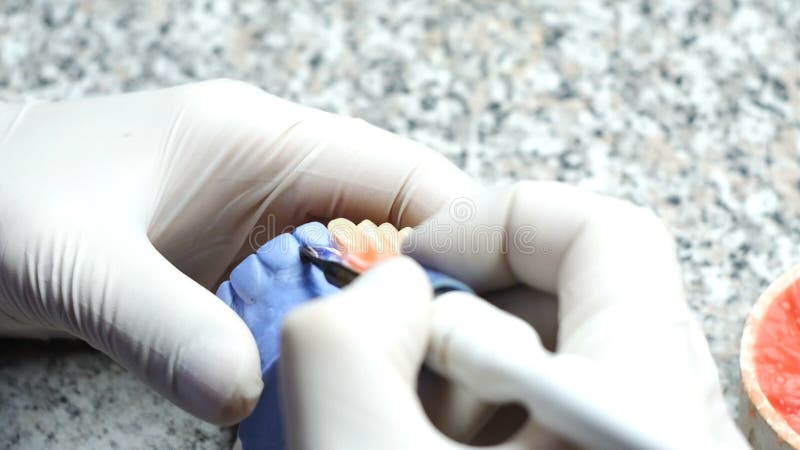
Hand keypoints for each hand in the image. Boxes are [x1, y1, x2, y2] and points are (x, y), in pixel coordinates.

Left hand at [0, 79, 477, 423]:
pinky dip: (328, 335)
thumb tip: (245, 392)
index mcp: (260, 138)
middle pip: (393, 224)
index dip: (456, 232)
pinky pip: (308, 298)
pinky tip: (328, 375)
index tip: (480, 306)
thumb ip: (163, 324)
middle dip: (423, 286)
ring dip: (375, 317)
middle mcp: (273, 174)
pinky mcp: (235, 263)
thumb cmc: (0, 199)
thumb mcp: (79, 259)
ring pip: (354, 267)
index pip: (398, 171)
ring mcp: (256, 220)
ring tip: (396, 372)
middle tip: (443, 356)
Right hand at [279, 182, 749, 449]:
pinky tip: (432, 442)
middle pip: (574, 289)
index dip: (497, 219)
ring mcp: (633, 439)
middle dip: (464, 306)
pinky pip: (553, 396)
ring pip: (557, 348)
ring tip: (412, 423)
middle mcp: (660, 421)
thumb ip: (345, 337)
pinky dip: (482, 407)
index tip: (419, 260)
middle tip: (399, 354)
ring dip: (464, 367)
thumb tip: (394, 287)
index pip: (605, 233)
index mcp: (631, 408)